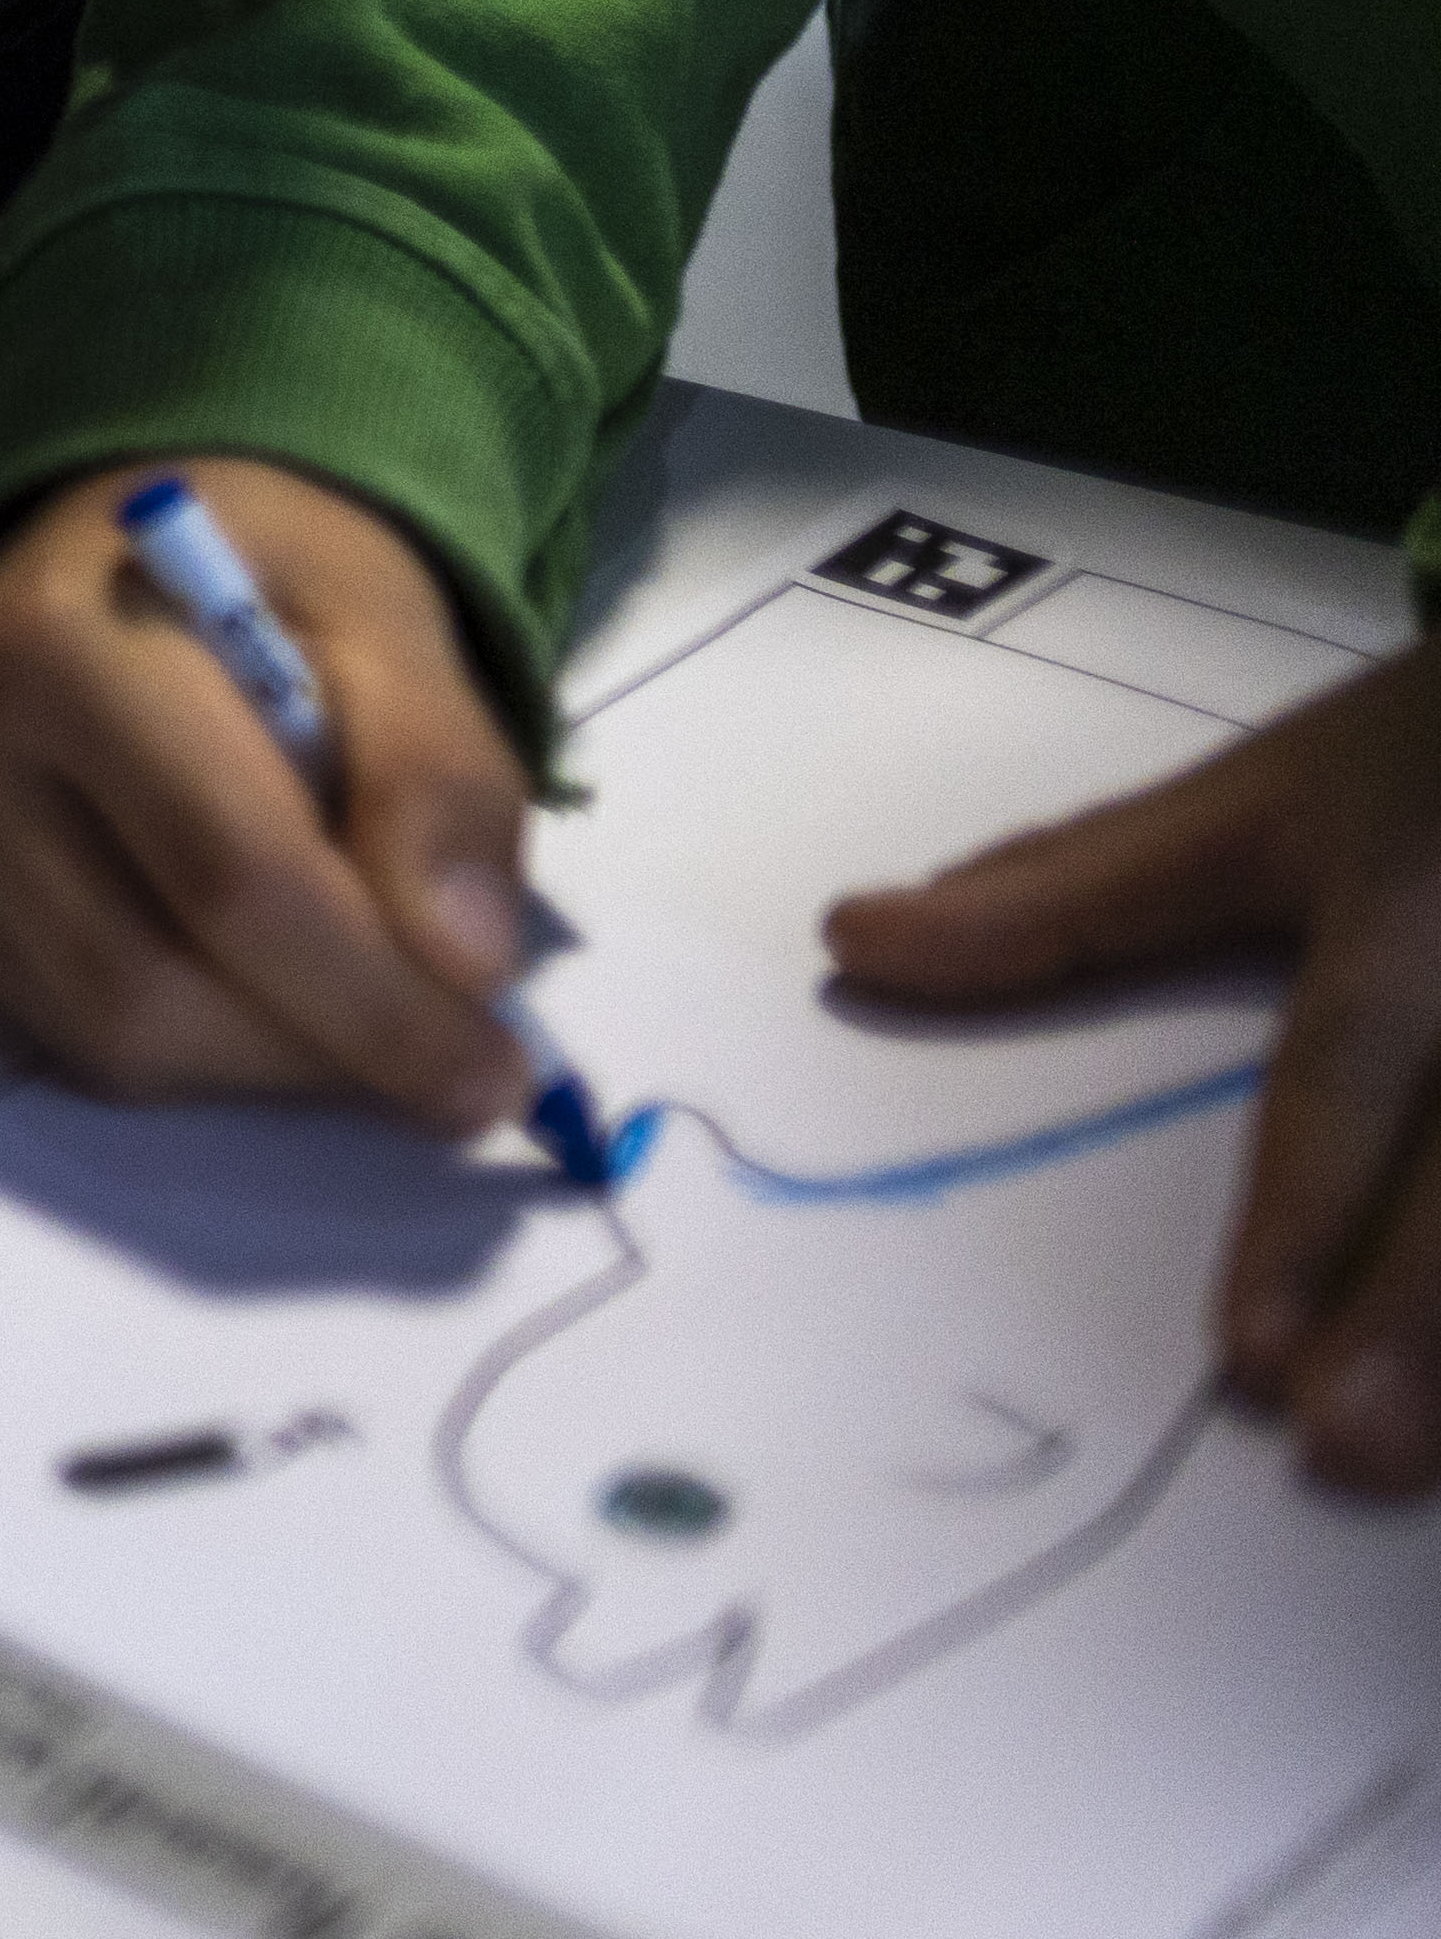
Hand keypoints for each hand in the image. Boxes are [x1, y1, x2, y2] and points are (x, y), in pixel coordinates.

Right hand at [0, 458, 537, 1131]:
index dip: (378, 1001)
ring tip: (356, 1007)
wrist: (113, 552)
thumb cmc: (261, 584)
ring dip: (266, 1062)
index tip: (500, 1069)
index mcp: (59, 645)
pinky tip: (252, 975)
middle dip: (327, 1051)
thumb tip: (465, 962)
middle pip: (153, 986)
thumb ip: (441, 773)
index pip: (229, 875)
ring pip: (108, 1037)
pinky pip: (65, 1034)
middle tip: (452, 1068)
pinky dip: (193, 1046)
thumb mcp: (388, 621)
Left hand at [829, 637, 1440, 1498]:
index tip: (1247, 1357)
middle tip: (1341, 1448)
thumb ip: (1070, 892)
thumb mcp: (1251, 803)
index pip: (1347, 1075)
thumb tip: (852, 943)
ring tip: (1420, 1465)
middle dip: (1418, 1315)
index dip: (1303, 1214)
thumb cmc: (1417, 772)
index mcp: (1406, 916)